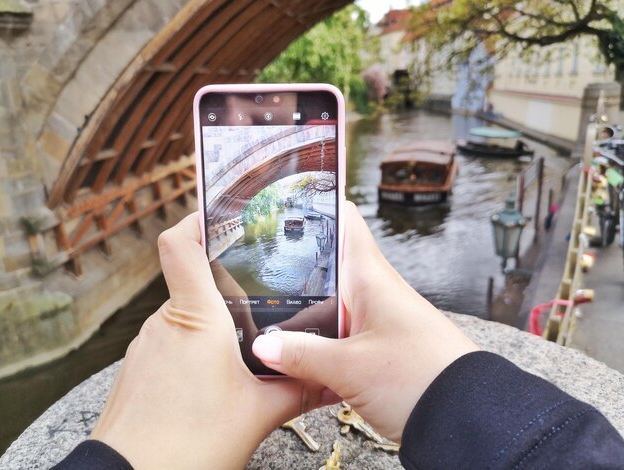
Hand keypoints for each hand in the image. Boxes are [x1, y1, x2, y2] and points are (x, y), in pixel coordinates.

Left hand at [91, 213, 328, 468]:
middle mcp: (165, 321)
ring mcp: (147, 345)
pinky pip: (171, 342)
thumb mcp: (258, 414)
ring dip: (215, 324)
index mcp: (196, 317)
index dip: (197, 218)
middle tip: (264, 298)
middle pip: (195, 280)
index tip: (224, 214)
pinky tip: (216, 377)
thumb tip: (335, 380)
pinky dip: (195, 348)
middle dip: (229, 286)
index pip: (180, 243)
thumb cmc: (187, 446)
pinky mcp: (139, 368)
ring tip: (246, 346)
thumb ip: (300, 388)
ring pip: (186, 315)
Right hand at [252, 202, 478, 442]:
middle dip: (291, 272)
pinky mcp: (376, 352)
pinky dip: (316, 350)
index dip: (318, 204)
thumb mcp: (350, 367)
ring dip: (301, 318)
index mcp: (370, 278)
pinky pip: (338, 342)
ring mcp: (375, 324)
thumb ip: (302, 354)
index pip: (345, 222)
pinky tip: (291, 365)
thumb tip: (262, 345)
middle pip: (326, 269)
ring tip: (259, 320)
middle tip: (251, 270)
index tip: (284, 196)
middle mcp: (373, 293)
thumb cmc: (420, 379)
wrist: (466, 421)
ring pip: (328, 310)